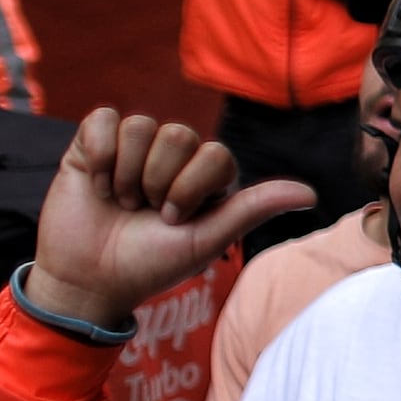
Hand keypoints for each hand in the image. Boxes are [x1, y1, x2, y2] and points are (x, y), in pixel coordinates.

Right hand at [26, 112, 311, 327]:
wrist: (88, 281)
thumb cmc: (150, 263)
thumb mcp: (205, 240)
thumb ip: (252, 209)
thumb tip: (312, 194)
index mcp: (205, 176)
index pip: (215, 153)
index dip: (190, 188)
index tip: (172, 220)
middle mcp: (172, 157)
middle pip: (179, 135)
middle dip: (159, 182)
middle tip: (143, 212)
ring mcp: (132, 148)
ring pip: (142, 125)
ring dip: (128, 173)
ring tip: (119, 202)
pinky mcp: (93, 145)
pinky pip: (103, 119)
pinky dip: (100, 154)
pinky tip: (97, 184)